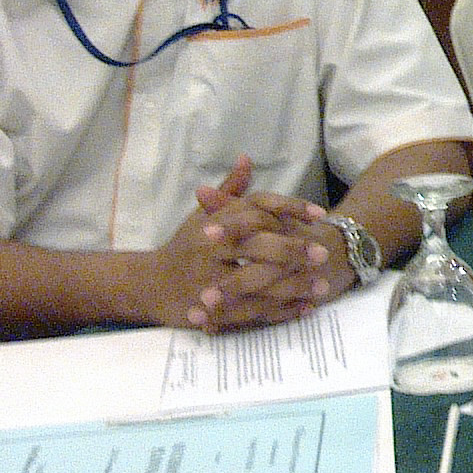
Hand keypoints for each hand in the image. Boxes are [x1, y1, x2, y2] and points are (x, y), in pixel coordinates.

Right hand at [149, 160, 338, 330]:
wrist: (148, 286)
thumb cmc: (183, 248)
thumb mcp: (202, 219)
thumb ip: (229, 194)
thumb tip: (246, 159)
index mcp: (212, 225)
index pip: (256, 211)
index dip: (289, 210)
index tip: (320, 214)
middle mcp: (209, 251)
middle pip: (259, 247)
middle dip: (294, 250)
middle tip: (325, 253)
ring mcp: (209, 283)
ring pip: (259, 284)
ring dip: (293, 286)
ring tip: (323, 286)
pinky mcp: (212, 312)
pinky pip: (253, 312)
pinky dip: (280, 311)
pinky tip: (305, 308)